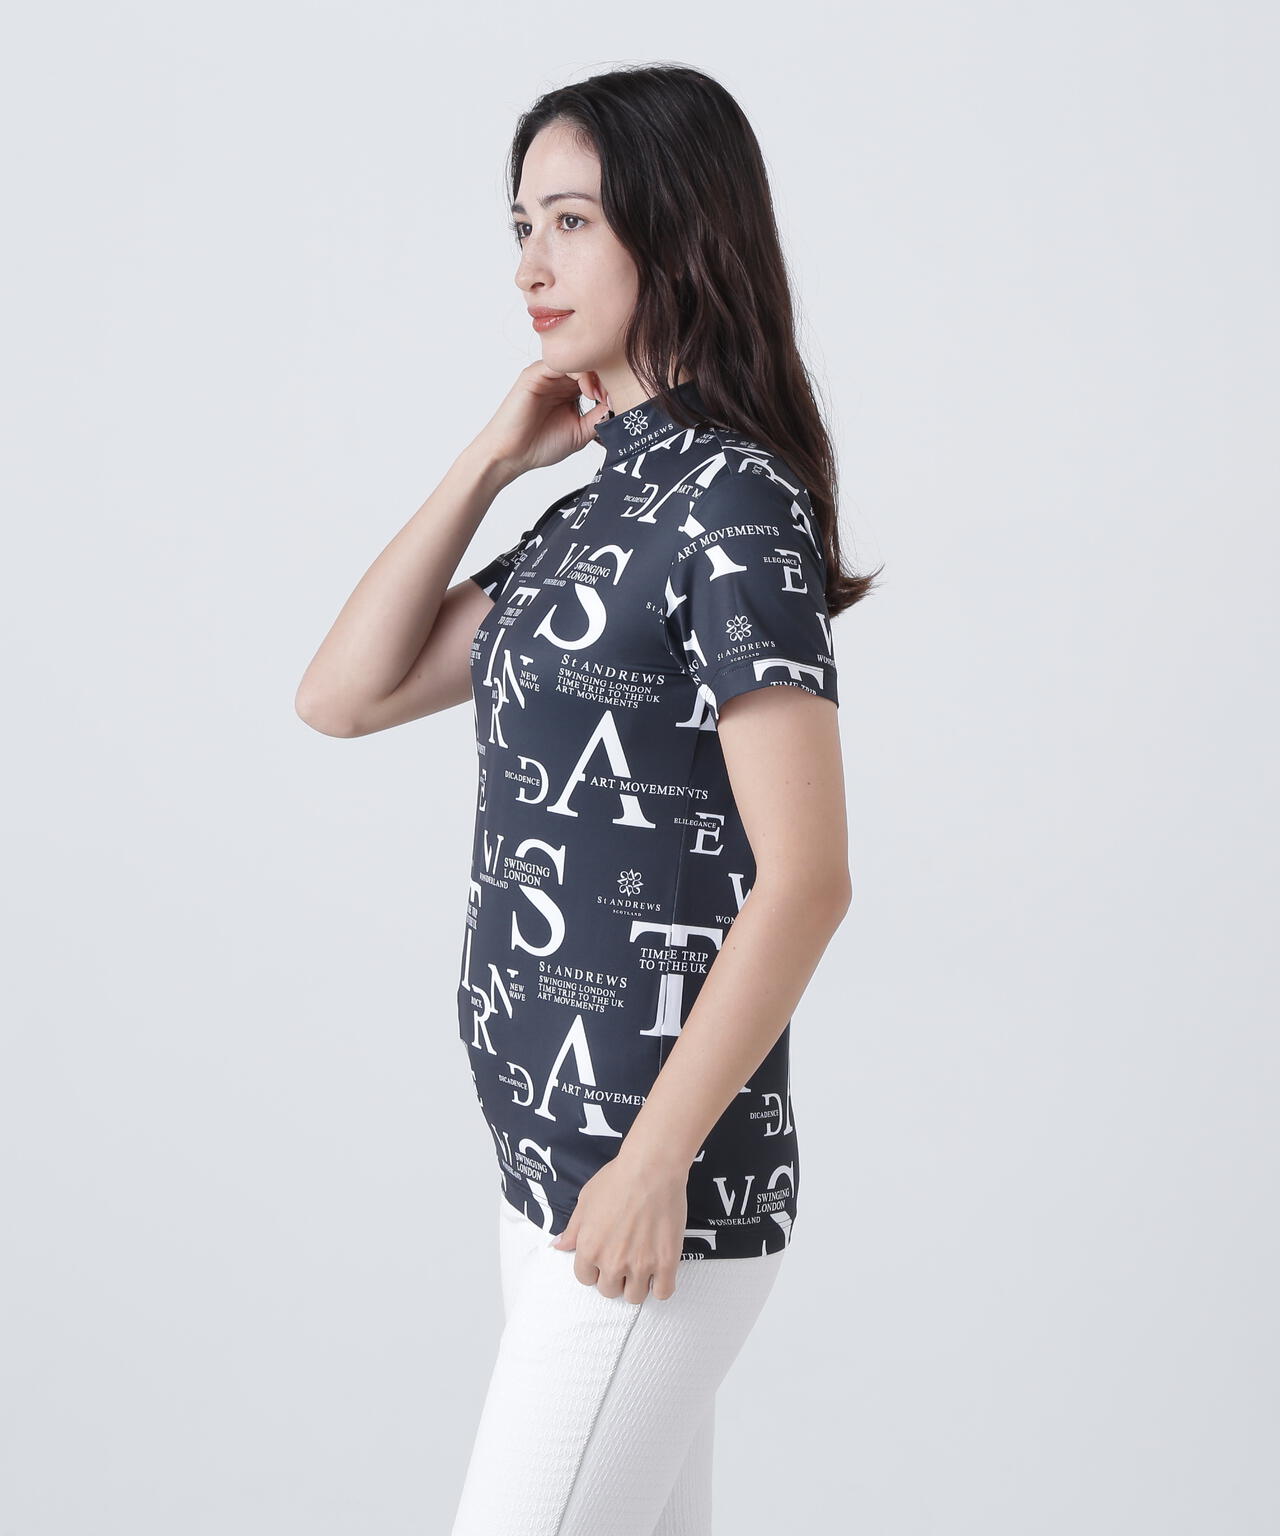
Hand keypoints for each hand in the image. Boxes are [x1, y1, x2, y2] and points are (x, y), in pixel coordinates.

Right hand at [472, 360, 611, 480]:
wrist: (511, 455)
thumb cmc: (540, 446)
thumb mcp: (581, 432)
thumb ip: (599, 417)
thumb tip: (620, 403)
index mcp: (569, 390)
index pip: (595, 375)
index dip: (611, 383)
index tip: (622, 399)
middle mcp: (558, 379)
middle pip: (588, 363)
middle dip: (606, 375)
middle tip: (616, 393)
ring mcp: (545, 374)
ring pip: (577, 360)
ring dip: (594, 374)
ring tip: (600, 395)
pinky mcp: (534, 374)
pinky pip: (560, 363)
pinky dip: (579, 373)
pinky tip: (587, 391)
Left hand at [551, 1154, 687, 1302]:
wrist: (651, 1169)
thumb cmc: (618, 1179)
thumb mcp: (586, 1200)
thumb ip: (572, 1229)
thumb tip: (558, 1245)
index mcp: (589, 1248)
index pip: (585, 1278)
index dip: (594, 1269)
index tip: (604, 1259)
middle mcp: (612, 1262)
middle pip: (609, 1290)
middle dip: (615, 1278)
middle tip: (624, 1260)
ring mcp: (640, 1264)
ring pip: (634, 1297)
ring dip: (637, 1285)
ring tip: (642, 1266)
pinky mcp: (665, 1262)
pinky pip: (663, 1292)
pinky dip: (661, 1286)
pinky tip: (660, 1271)